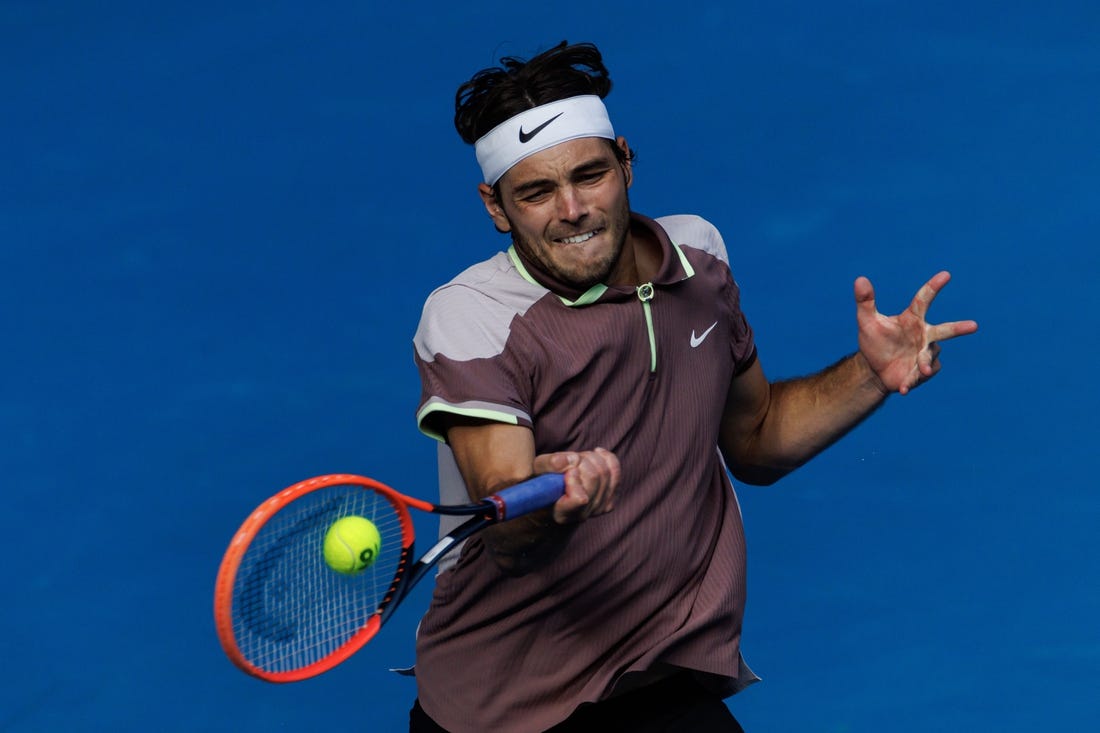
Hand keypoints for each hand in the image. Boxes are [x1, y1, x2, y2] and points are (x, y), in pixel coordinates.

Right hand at [533, 447, 620, 523]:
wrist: (554, 493)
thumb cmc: (544, 482)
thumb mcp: (539, 470)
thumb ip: (550, 464)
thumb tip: (569, 461)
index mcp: (561, 513)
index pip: (579, 499)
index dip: (574, 480)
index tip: (568, 472)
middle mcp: (581, 516)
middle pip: (593, 478)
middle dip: (581, 462)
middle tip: (570, 461)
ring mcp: (597, 510)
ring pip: (605, 473)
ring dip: (591, 459)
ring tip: (578, 461)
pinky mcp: (609, 501)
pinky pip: (615, 472)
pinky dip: (607, 458)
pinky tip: (597, 453)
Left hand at [855, 271, 977, 394]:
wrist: (874, 370)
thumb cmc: (874, 342)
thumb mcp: (866, 321)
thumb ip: (865, 301)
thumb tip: (860, 279)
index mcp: (912, 319)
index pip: (924, 299)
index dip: (934, 287)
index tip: (946, 274)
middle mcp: (924, 334)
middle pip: (944, 330)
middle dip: (959, 328)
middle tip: (974, 325)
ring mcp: (926, 353)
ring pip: (930, 357)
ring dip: (924, 364)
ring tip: (919, 370)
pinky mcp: (924, 371)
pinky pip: (922, 374)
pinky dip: (911, 381)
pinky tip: (902, 388)